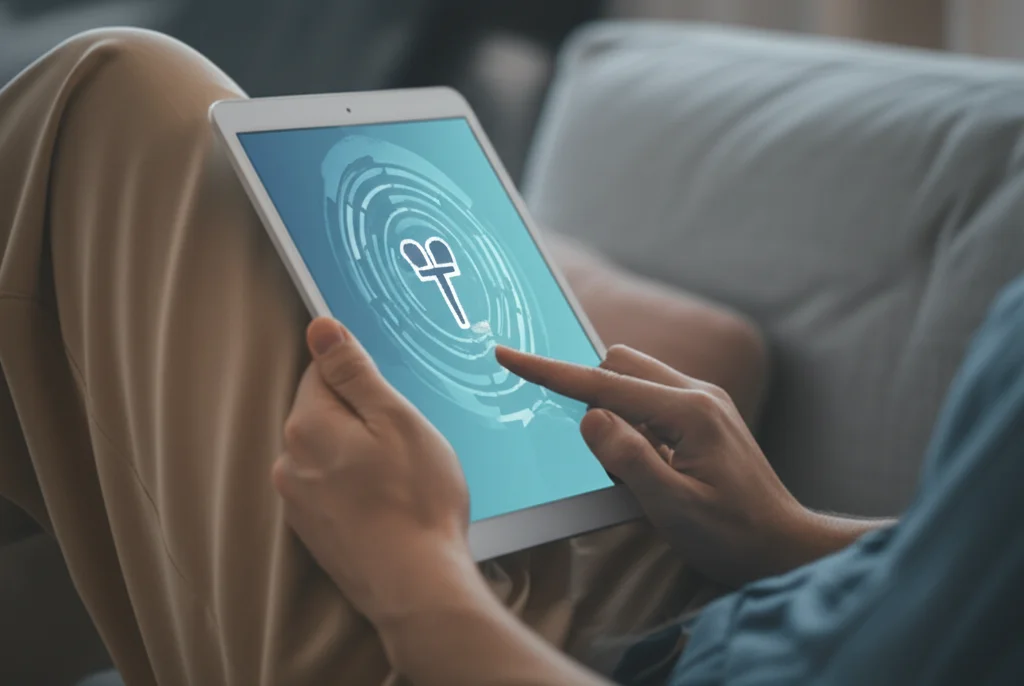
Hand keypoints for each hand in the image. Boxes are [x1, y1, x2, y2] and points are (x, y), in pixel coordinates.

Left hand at [272, 318, 476, 624]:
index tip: (390, 399)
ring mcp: (296, 501)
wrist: (416, 586)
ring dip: (358, 455)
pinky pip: (331, 489)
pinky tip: (388, 505)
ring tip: (400, 478)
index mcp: (307, 425)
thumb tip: (320, 328)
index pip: (321, 372)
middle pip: (322, 414)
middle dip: (360, 418)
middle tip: (405, 442)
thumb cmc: (416, 499)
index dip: (361, 378)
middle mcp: (288, 462)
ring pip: (327, 454)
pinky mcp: (311, 532)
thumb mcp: (396, 420)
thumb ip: (354, 372)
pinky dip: (355, 488)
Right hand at [497, 344, 819, 585]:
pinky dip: (634, 425)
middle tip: (608, 461)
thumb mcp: (673, 508)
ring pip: (634, 379)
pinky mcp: (704, 414)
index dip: (550, 371)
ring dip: (615, 414)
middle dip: (592, 398)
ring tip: (638, 472)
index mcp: (689, 412)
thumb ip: (628, 459)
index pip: (604, 383)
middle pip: (619, 364)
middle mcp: (698, 394)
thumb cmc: (732, 535)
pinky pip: (651, 400)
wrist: (783, 547)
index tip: (508, 355)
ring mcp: (704, 400)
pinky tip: (654, 468)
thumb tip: (589, 417)